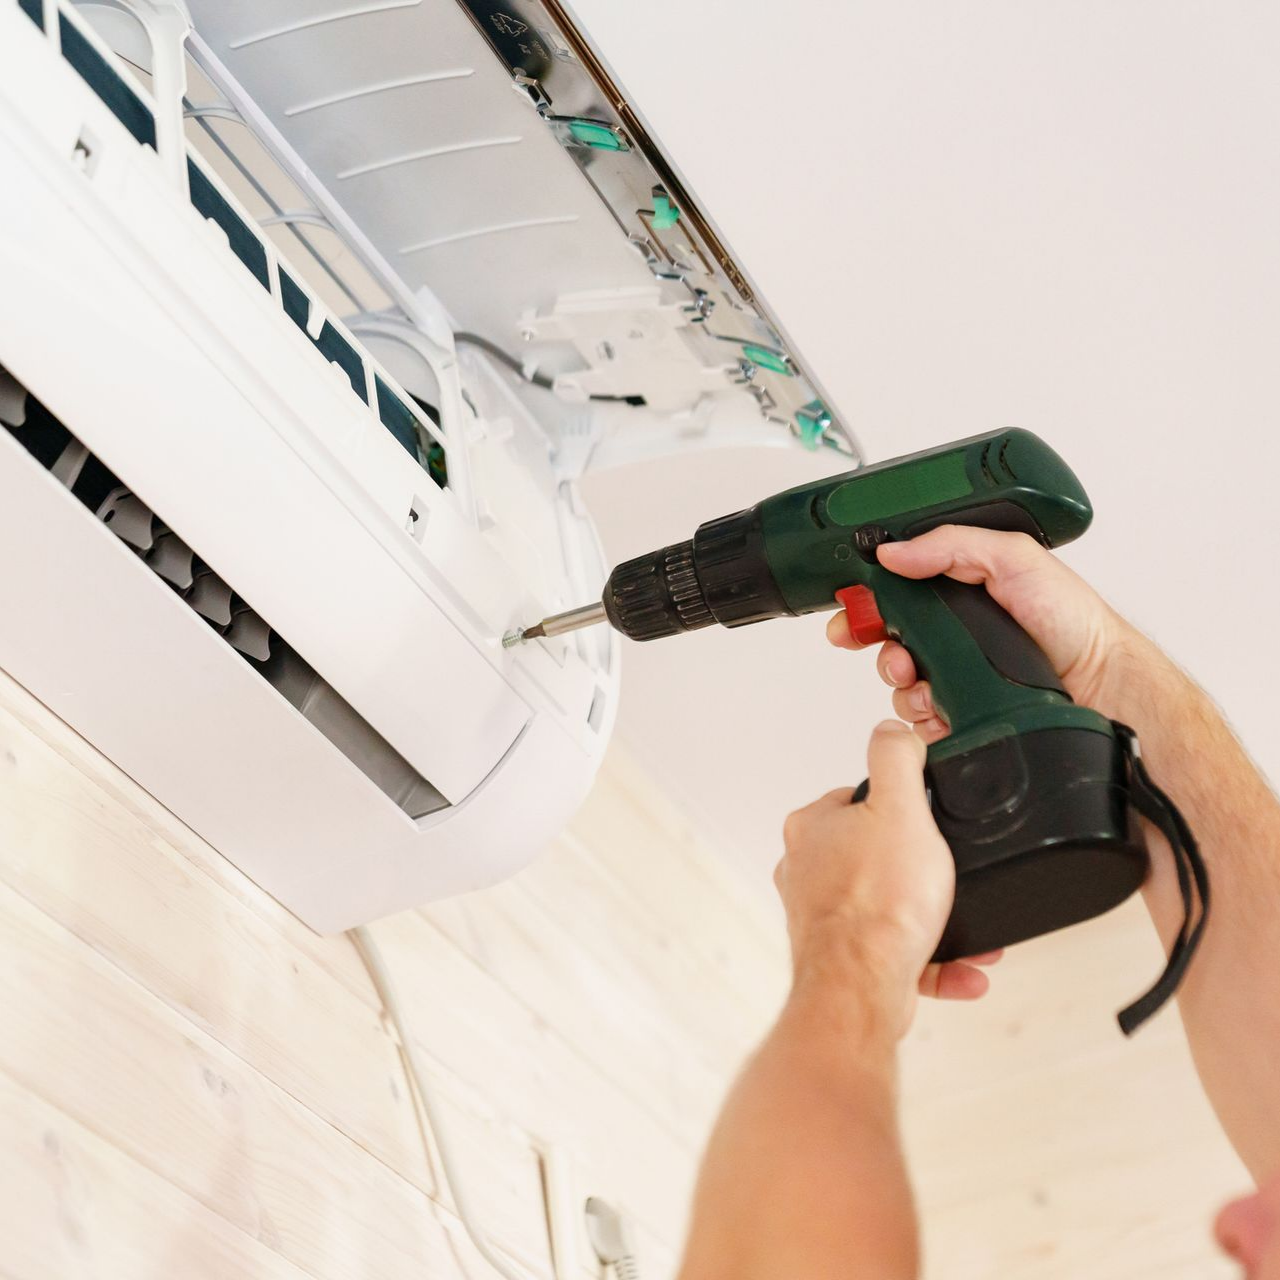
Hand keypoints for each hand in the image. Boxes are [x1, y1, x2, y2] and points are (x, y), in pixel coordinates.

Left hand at [774, 720, 962, 1034]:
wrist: (862, 989)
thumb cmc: (877, 903)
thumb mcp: (901, 809)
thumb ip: (895, 760)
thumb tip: (890, 730)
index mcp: (811, 828)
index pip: (854, 799)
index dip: (897, 806)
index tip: (925, 820)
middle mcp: (805, 871)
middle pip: (874, 854)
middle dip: (919, 869)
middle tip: (947, 876)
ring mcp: (821, 918)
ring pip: (889, 908)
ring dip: (934, 918)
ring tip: (968, 926)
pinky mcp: (843, 960)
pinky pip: (898, 955)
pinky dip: (936, 961)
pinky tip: (967, 967)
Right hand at [826, 525, 1132, 744]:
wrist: (1102, 684)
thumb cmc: (1074, 620)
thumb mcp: (1014, 558)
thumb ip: (951, 546)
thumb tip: (893, 551)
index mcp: (961, 591)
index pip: (898, 592)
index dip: (868, 602)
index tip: (851, 612)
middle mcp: (955, 632)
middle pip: (888, 640)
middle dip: (878, 647)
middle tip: (890, 652)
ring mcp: (957, 674)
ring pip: (900, 682)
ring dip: (902, 682)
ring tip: (922, 679)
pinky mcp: (962, 712)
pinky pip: (920, 719)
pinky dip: (922, 716)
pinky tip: (941, 709)